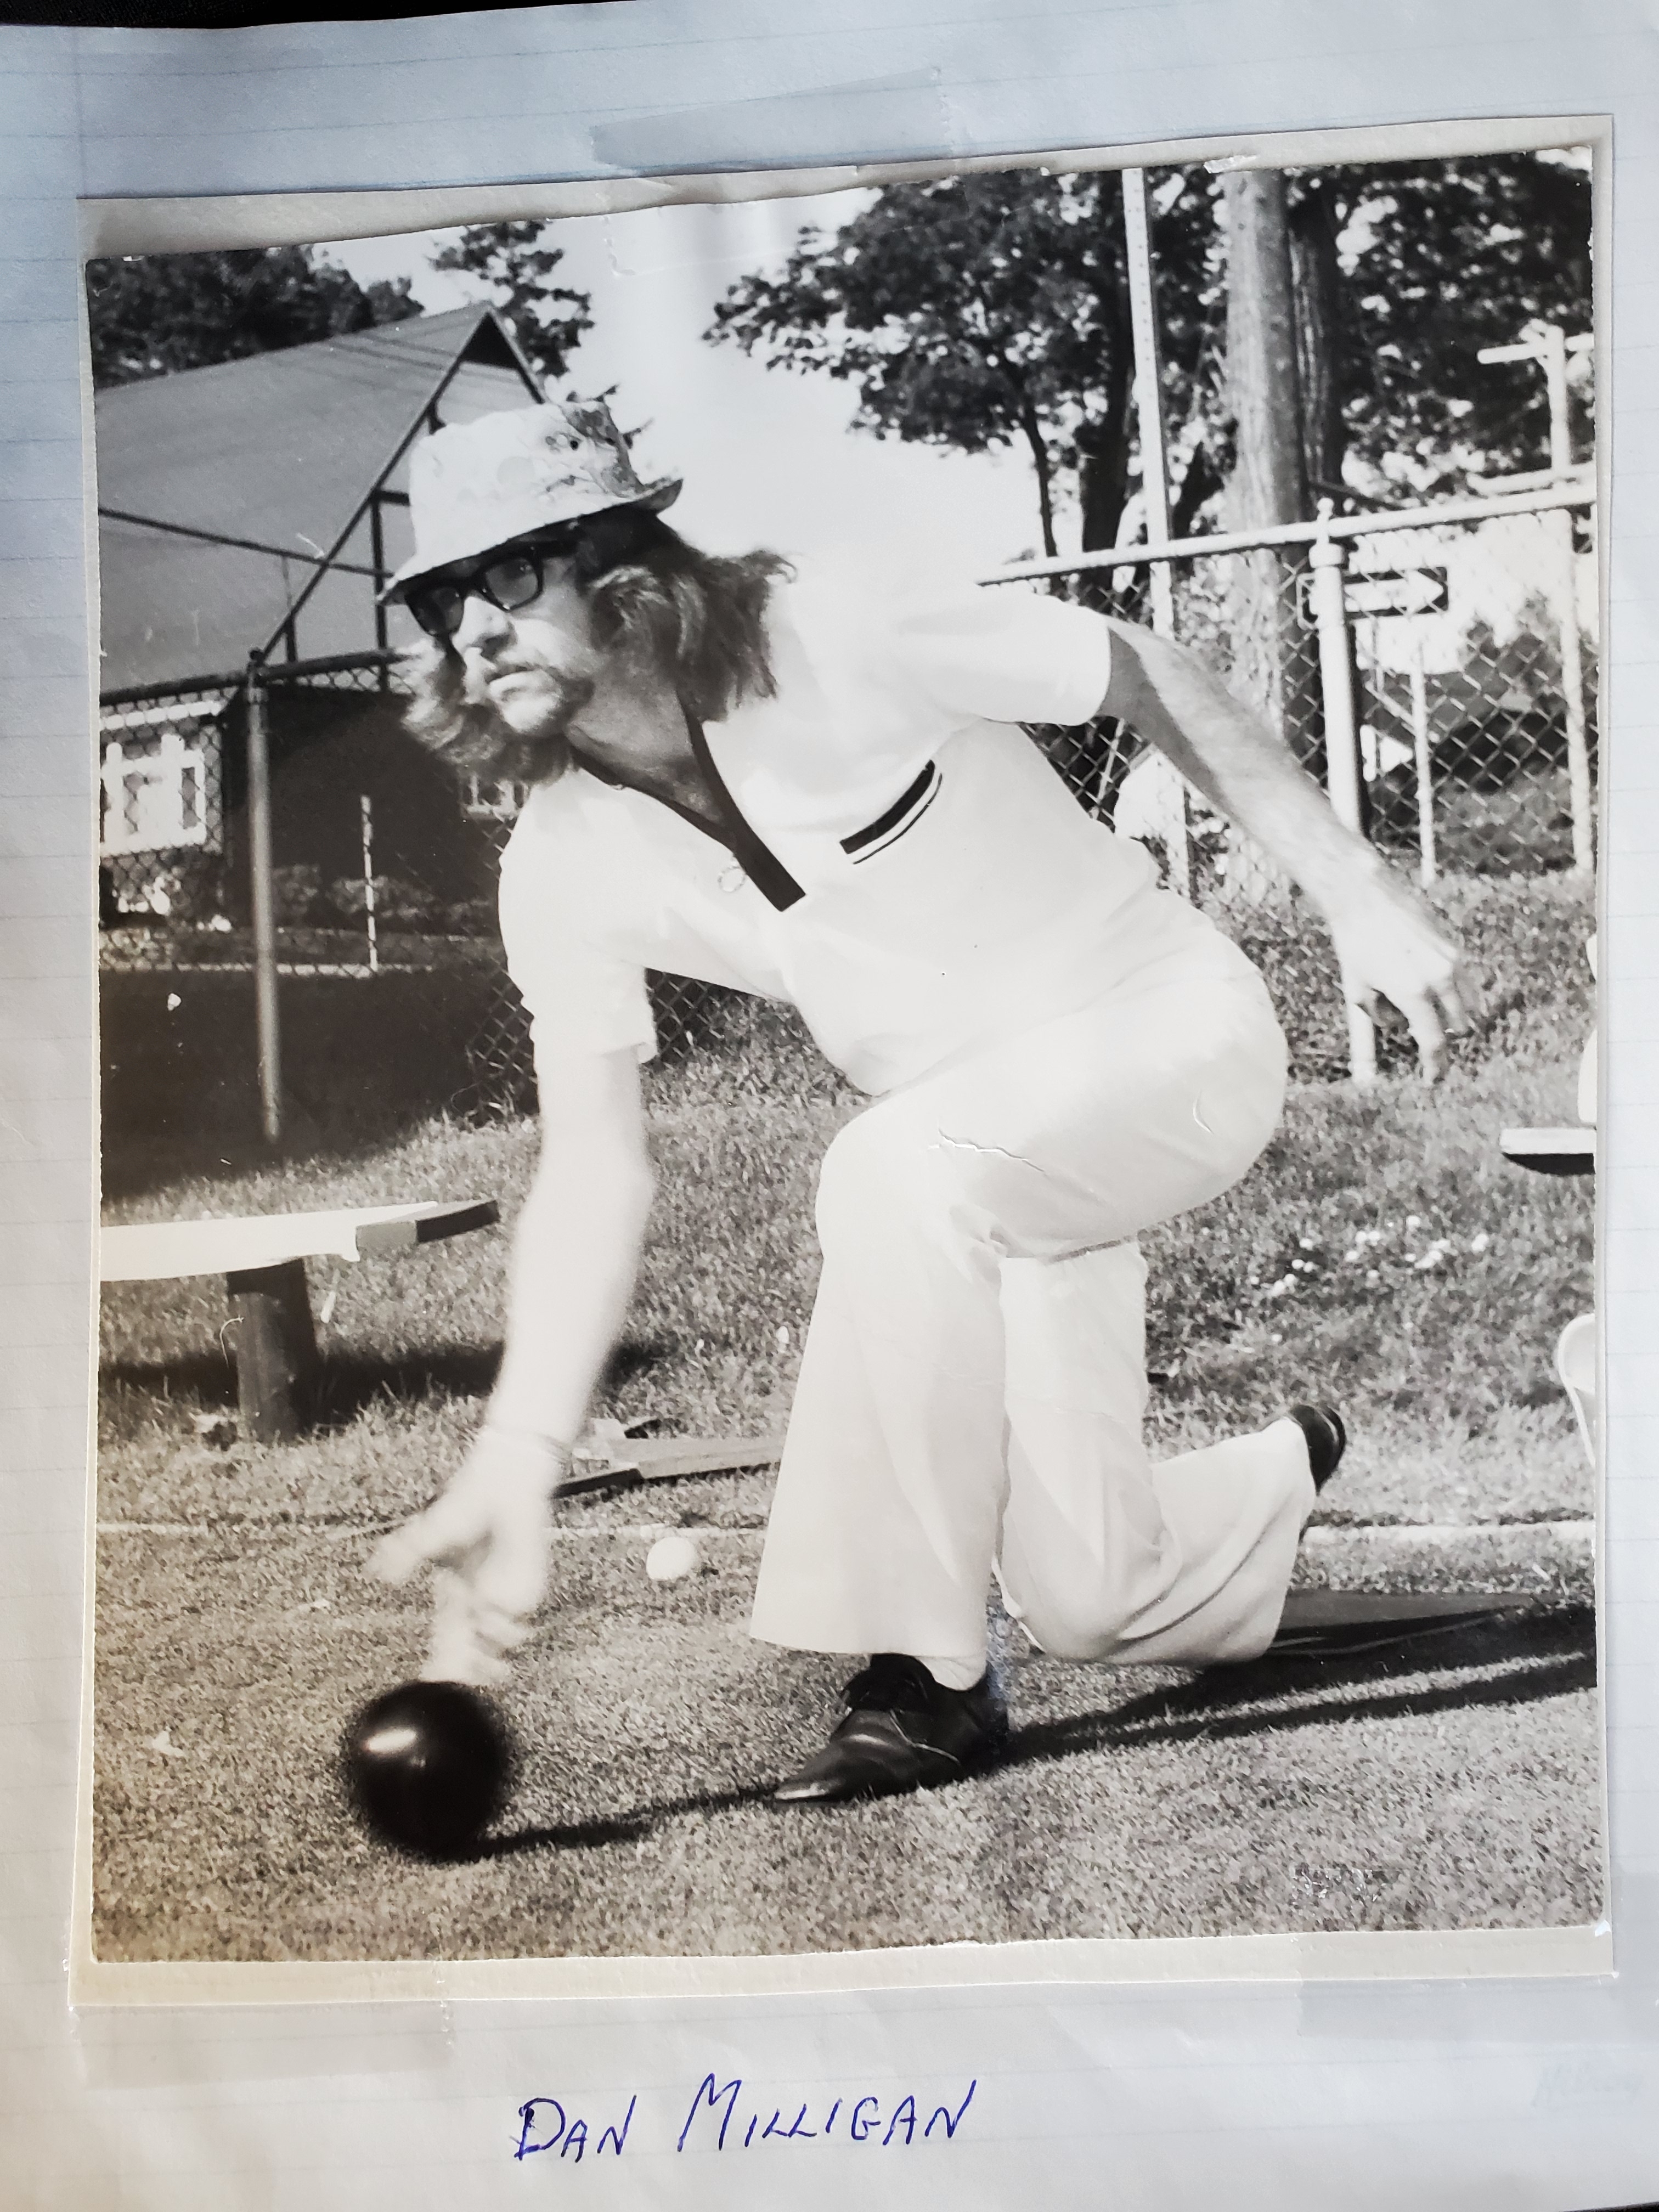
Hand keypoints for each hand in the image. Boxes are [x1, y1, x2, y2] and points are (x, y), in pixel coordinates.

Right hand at [368, 1426, 570, 1686]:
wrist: (503, 1485)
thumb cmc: (466, 1507)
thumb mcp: (430, 1533)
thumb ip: (404, 1553)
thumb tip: (379, 1573)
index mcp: (454, 1597)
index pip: (445, 1642)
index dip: (439, 1666)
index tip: (429, 1682)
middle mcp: (478, 1603)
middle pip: (471, 1653)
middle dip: (465, 1674)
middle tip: (455, 1683)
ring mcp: (502, 1597)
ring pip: (495, 1645)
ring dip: (484, 1654)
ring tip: (473, 1652)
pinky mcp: (525, 1586)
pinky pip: (518, 1620)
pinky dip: (503, 1627)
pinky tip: (489, 1616)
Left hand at [1323, 870, 1477, 1082]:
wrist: (1367, 900)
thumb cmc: (1356, 946)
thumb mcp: (1358, 991)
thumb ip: (1380, 1017)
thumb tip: (1397, 1027)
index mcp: (1414, 994)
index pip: (1434, 1042)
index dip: (1435, 1065)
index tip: (1433, 1079)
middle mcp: (1439, 978)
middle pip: (1458, 1026)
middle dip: (1444, 1039)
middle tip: (1428, 1045)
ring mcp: (1452, 961)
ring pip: (1469, 1005)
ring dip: (1456, 1018)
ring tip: (1434, 1018)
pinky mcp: (1454, 947)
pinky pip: (1467, 982)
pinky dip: (1459, 996)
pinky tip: (1441, 996)